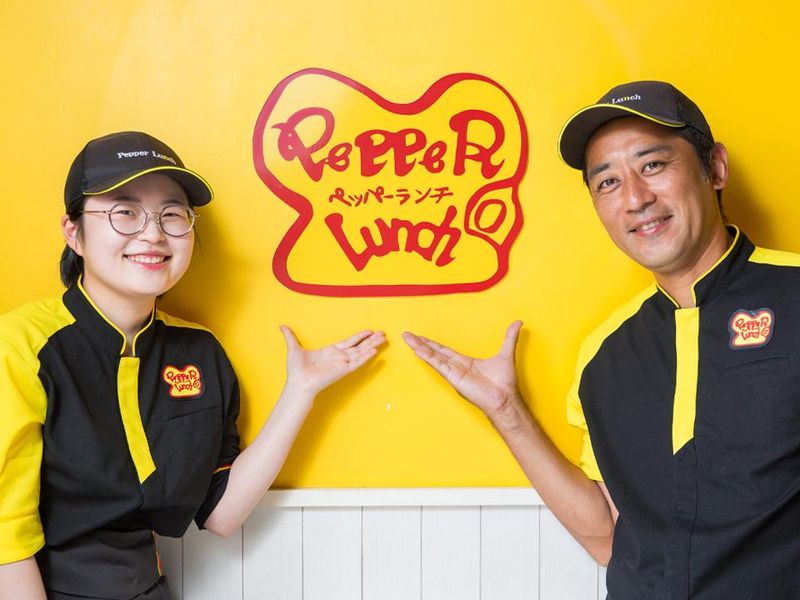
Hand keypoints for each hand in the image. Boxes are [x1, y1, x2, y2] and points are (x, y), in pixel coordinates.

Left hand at [281, 326, 385, 396]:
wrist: (298, 382)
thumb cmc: (296, 370)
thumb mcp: (294, 348)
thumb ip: (290, 337)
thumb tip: (282, 326)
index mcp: (330, 352)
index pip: (349, 342)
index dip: (359, 336)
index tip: (369, 331)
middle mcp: (339, 357)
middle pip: (359, 346)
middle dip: (371, 340)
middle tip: (383, 333)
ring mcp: (342, 364)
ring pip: (361, 352)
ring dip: (372, 345)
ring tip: (383, 339)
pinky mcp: (343, 370)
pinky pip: (357, 362)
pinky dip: (366, 357)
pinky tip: (374, 351)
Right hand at [402, 321, 521, 414]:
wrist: (505, 398)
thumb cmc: (504, 383)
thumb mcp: (506, 354)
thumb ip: (509, 338)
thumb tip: (518, 323)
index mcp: (465, 363)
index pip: (444, 351)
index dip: (432, 344)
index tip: (422, 338)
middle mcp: (456, 368)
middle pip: (435, 352)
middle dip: (421, 344)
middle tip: (408, 335)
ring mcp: (454, 373)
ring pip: (433, 357)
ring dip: (420, 347)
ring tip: (408, 338)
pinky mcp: (454, 377)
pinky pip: (438, 365)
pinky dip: (428, 357)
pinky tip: (418, 350)